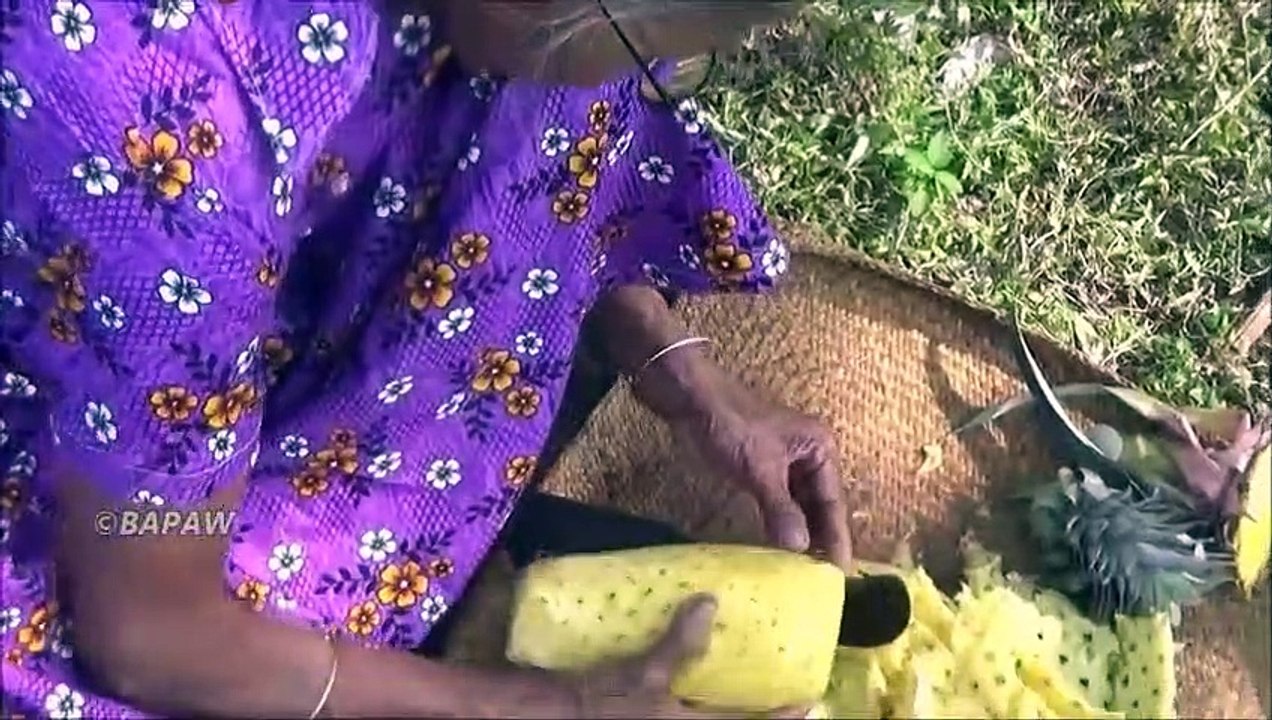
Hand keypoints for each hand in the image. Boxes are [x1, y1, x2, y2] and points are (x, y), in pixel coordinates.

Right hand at [563, 596, 805, 718]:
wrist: (555, 717)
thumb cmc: (605, 701)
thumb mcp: (643, 674)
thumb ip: (678, 644)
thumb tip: (709, 602)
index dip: (783, 717)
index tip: (808, 702)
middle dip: (758, 716)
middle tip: (779, 697)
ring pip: (710, 719)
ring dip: (727, 708)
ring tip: (740, 688)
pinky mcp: (651, 716)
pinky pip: (685, 712)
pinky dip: (696, 703)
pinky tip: (692, 689)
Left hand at [665, 366, 852, 568]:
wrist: (692, 400)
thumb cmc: (732, 427)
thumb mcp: (760, 470)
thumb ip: (781, 509)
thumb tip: (800, 548)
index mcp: (819, 449)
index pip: (833, 502)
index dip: (836, 538)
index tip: (840, 572)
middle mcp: (809, 457)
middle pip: (820, 506)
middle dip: (822, 540)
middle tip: (826, 581)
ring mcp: (785, 463)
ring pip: (799, 506)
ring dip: (801, 534)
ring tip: (806, 573)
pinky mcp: (763, 469)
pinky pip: (779, 503)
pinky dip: (780, 524)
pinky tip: (780, 548)